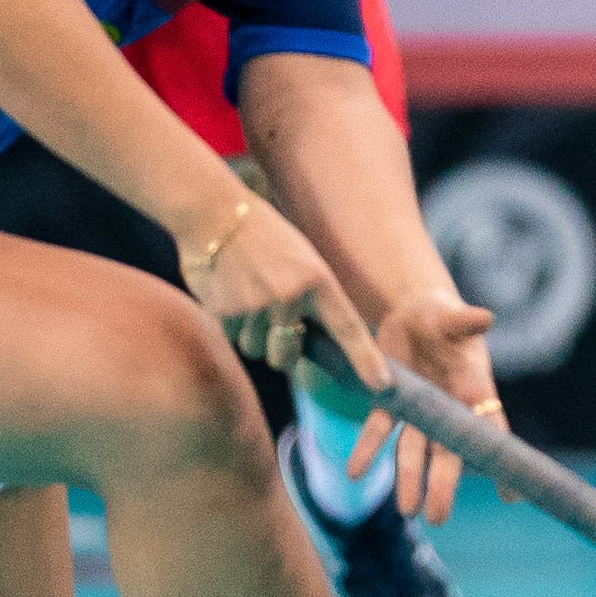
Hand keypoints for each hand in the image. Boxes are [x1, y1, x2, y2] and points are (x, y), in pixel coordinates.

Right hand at [180, 191, 365, 379]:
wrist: (214, 213)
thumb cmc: (263, 235)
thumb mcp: (302, 258)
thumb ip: (310, 297)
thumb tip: (312, 339)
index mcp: (317, 280)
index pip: (347, 328)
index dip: (365, 359)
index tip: (381, 384)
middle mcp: (289, 298)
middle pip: (287, 357)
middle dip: (280, 351)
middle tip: (273, 325)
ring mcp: (255, 307)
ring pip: (256, 349)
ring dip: (253, 335)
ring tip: (248, 297)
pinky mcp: (224, 312)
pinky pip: (232, 336)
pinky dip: (231, 323)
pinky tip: (229, 292)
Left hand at [353, 286, 500, 520]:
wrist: (412, 312)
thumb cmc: (442, 316)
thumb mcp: (452, 317)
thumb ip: (465, 321)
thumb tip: (486, 317)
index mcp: (474, 389)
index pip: (492, 430)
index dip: (499, 461)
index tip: (510, 496)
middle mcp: (449, 408)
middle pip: (448, 452)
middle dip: (443, 484)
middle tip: (438, 516)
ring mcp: (419, 411)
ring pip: (414, 451)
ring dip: (408, 480)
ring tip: (406, 511)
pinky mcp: (390, 404)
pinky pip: (379, 431)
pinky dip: (367, 450)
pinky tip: (354, 471)